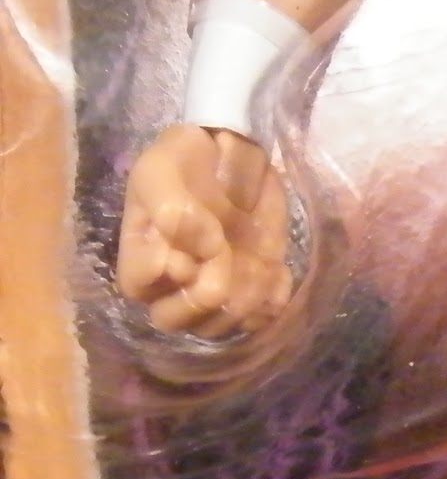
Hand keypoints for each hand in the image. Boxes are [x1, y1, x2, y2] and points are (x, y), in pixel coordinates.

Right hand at [116, 125, 291, 338]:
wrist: (229, 153)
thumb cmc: (183, 162)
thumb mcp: (162, 169)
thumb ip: (171, 209)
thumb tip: (201, 249)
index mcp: (141, 252)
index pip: (139, 290)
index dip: (165, 275)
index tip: (190, 245)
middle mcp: (172, 280)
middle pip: (175, 321)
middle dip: (205, 296)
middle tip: (225, 257)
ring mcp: (212, 288)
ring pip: (220, 325)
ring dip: (243, 297)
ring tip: (256, 260)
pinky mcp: (250, 291)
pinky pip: (259, 317)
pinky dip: (271, 298)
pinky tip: (275, 268)